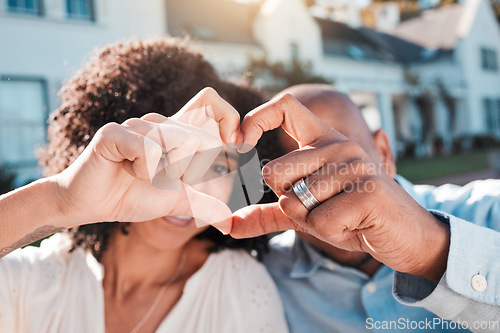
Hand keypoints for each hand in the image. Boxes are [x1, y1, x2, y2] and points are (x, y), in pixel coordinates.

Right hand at [53, 87, 241, 233]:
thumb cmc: (133, 196)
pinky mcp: (115, 132)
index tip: (225, 153)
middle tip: (163, 180)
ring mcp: (136, 124)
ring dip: (164, 173)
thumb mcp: (177, 201)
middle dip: (189, 171)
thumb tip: (229, 222)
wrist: (92, 205)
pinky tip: (127, 172)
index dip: (227, 123)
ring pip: (176, 142)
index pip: (212, 104)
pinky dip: (144, 171)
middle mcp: (159, 122)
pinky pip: (149, 149)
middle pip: (199, 137)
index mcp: (176, 132)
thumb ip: (204, 205)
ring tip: (142, 177)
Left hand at [231, 93, 449, 281]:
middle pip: (273, 171)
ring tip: (342, 216)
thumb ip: (268, 214)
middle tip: (322, 207)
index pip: (285, 106)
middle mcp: (339, 144)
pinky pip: (320, 221)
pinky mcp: (368, 190)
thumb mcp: (305, 213)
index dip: (255, 119)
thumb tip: (227, 224)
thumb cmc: (351, 218)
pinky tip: (354, 225)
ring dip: (312, 222)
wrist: (403, 236)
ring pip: (295, 201)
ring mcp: (355, 164)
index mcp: (323, 140)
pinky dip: (331, 233)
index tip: (241, 145)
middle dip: (289, 203)